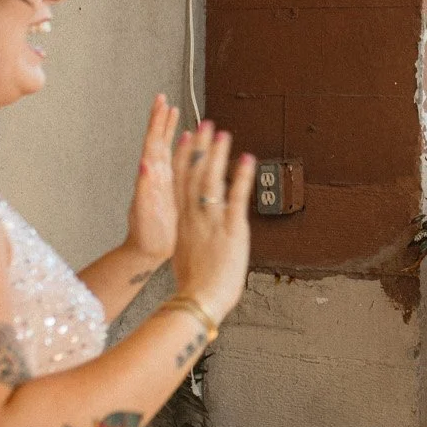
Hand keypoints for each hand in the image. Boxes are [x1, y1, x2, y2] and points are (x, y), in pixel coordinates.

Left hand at [123, 96, 180, 264]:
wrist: (147, 252)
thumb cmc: (145, 235)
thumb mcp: (144, 211)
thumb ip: (144, 187)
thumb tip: (144, 164)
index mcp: (150, 176)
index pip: (153, 142)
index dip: (157, 123)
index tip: (162, 104)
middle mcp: (155, 175)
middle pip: (158, 140)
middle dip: (162, 120)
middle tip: (165, 100)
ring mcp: (162, 182)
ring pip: (166, 149)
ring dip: (169, 131)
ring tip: (175, 114)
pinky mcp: (171, 191)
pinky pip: (176, 164)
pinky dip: (181, 150)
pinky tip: (186, 146)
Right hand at [169, 121, 256, 317]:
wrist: (199, 301)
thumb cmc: (195, 286)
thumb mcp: (186, 256)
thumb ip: (191, 240)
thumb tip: (196, 236)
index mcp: (183, 223)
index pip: (180, 183)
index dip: (182, 159)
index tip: (184, 140)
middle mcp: (194, 217)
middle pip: (194, 175)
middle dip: (199, 148)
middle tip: (204, 126)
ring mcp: (212, 221)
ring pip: (212, 180)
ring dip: (218, 155)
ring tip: (223, 134)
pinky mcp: (232, 229)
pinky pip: (237, 198)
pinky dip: (241, 177)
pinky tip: (247, 159)